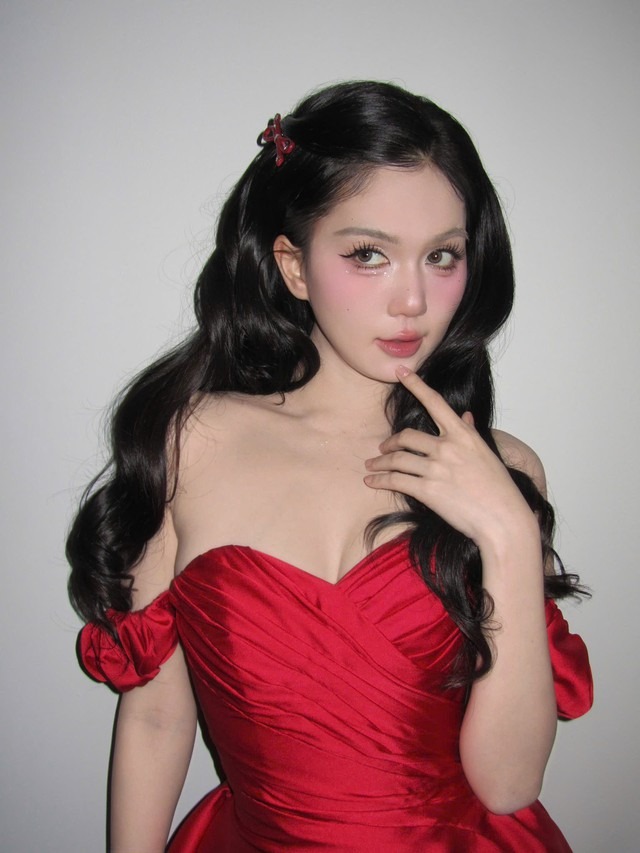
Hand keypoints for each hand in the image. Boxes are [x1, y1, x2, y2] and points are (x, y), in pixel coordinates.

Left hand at [364, 367, 534, 549]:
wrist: (503, 519)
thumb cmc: (498, 490)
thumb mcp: (486, 455)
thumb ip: (470, 433)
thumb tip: (465, 416)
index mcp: (463, 435)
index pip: (435, 402)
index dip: (415, 384)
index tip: (401, 372)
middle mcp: (448, 447)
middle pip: (406, 436)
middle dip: (390, 443)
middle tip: (382, 450)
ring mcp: (437, 468)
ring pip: (397, 459)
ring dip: (380, 463)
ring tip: (372, 467)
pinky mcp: (428, 490)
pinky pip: (396, 480)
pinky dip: (380, 480)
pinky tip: (372, 481)